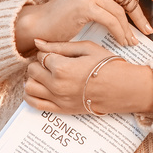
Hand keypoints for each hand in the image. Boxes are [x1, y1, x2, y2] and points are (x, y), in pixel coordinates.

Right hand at [15, 0, 152, 52]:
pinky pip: (112, 20)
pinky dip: (120, 33)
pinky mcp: (85, 4)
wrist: (43, 24)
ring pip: (121, 10)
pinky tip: (123, 41)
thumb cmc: (68, 13)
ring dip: (130, 29)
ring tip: (133, 40)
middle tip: (150, 27)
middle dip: (142, 11)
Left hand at [24, 38, 152, 116]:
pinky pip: (35, 104)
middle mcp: (56, 85)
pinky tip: (42, 88)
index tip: (56, 52)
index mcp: (62, 67)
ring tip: (46, 75)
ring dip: (34, 79)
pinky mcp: (61, 110)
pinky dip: (32, 95)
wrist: (123, 88)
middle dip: (39, 64)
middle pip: (32, 70)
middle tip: (52, 62)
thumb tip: (37, 42)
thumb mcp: (86, 48)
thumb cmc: (108, 65)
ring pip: (29, 88)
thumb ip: (59, 45)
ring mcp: (58, 99)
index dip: (47, 51)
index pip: (41, 55)